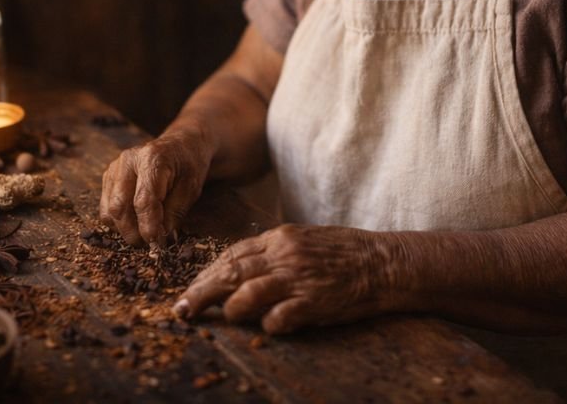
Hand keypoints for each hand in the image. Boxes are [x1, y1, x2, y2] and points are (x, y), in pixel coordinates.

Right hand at [99, 129, 212, 244]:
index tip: (156, 243)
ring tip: (144, 235)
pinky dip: (118, 222)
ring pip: (109, 210)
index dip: (148, 226)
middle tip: (151, 244)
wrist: (180, 145)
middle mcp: (128, 161)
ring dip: (124, 230)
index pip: (144, 200)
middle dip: (134, 232)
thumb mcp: (191, 188)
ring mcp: (115, 168)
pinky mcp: (109, 177)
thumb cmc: (188, 166)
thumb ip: (174, 213)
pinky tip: (135, 222)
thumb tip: (161, 239)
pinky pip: (106, 208)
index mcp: (152, 159)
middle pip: (120, 206)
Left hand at [173, 224, 391, 334]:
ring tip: (222, 318)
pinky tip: (267, 328)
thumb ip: (273, 253)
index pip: (232, 254)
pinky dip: (269, 324)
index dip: (207, 272)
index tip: (190, 288)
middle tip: (181, 309)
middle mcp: (284, 255)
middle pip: (230, 273)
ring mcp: (299, 278)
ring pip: (248, 293)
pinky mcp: (314, 302)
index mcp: (280, 238)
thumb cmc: (345, 252)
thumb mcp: (304, 240)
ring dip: (230, 308)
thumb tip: (242, 267)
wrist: (384, 262)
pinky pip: (281, 316)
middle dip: (201, 292)